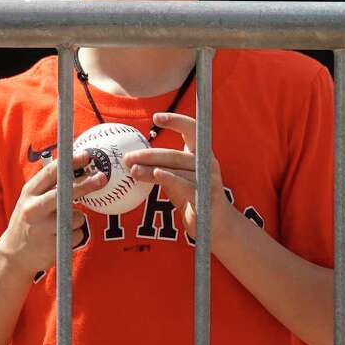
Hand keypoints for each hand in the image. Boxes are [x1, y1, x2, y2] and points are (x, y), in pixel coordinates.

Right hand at [0, 149, 107, 276]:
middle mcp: (34, 209)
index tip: (86, 155)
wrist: (13, 256)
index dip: (70, 163)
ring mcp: (43, 229)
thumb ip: (49, 184)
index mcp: (29, 193)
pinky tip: (59, 238)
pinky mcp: (54, 246)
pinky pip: (77, 234)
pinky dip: (75, 235)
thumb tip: (75, 162)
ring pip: (76, 217)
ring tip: (59, 225)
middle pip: (65, 193)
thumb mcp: (30, 199)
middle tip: (101, 177)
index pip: (51, 173)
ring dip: (76, 219)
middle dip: (85, 184)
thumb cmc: (29, 220)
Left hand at [123, 112, 236, 240]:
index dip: (176, 121)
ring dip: (152, 168)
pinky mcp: (206, 196)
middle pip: (176, 154)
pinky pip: (184, 184)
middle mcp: (207, 163)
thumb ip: (161, 168)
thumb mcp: (176, 179)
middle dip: (150, 154)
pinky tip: (156, 174)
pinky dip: (170, 178)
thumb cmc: (193, 198)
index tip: (156, 117)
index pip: (192, 130)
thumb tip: (132, 160)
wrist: (216, 227)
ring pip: (176, 169)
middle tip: (128, 157)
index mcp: (201, 154)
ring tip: (132, 169)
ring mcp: (208, 180)